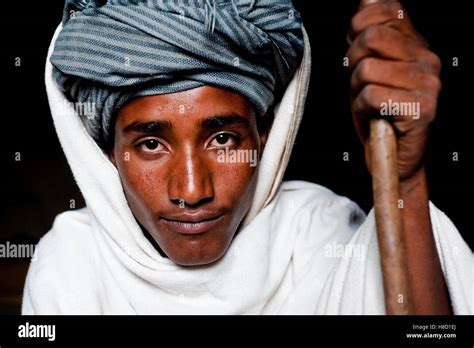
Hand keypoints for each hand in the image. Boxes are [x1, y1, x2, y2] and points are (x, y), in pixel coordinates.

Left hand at [347, 0, 441, 180]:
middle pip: (372, 37)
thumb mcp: (369, 71)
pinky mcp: (421, 109)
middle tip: (360, 83)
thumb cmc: (378, 115)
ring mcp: (428, 85)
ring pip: (366, 69)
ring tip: (369, 103)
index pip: (389, 9)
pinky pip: (370, 95)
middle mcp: (428, 61)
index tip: (355, 45)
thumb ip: (367, 42)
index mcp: (418, 48)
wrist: (393, 157)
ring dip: (357, 90)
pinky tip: (374, 117)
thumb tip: (361, 9)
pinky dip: (362, 108)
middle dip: (353, 61)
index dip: (360, 24)